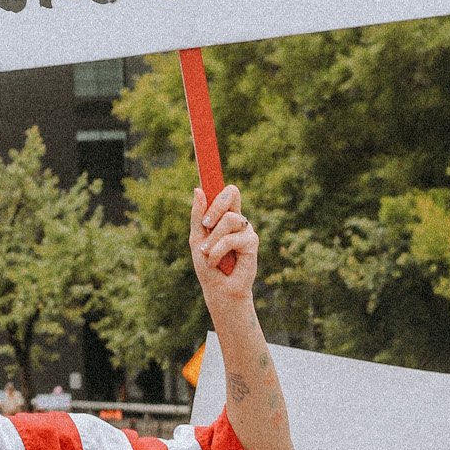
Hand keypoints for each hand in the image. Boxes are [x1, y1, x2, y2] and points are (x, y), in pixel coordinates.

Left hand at [190, 185, 258, 313]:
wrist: (219, 289)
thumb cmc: (207, 265)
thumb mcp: (196, 239)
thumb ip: (197, 216)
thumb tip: (198, 189)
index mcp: (224, 215)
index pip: (225, 191)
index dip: (221, 177)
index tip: (210, 159)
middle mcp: (237, 218)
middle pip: (231, 192)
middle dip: (215, 206)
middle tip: (205, 225)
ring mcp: (246, 229)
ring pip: (229, 219)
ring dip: (213, 239)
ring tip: (209, 254)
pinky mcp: (252, 242)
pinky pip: (231, 238)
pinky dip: (218, 250)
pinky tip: (217, 261)